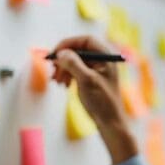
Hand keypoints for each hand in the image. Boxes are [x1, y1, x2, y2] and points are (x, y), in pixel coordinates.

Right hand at [50, 35, 137, 164]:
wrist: (110, 124)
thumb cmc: (102, 102)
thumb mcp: (86, 80)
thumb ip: (74, 63)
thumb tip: (61, 52)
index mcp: (105, 57)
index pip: (85, 40)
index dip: (68, 44)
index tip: (55, 53)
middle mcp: (102, 61)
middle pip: (78, 51)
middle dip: (64, 59)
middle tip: (53, 70)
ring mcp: (97, 71)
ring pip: (75, 62)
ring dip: (63, 69)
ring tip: (57, 81)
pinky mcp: (92, 80)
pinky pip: (76, 72)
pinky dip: (68, 76)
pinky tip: (64, 85)